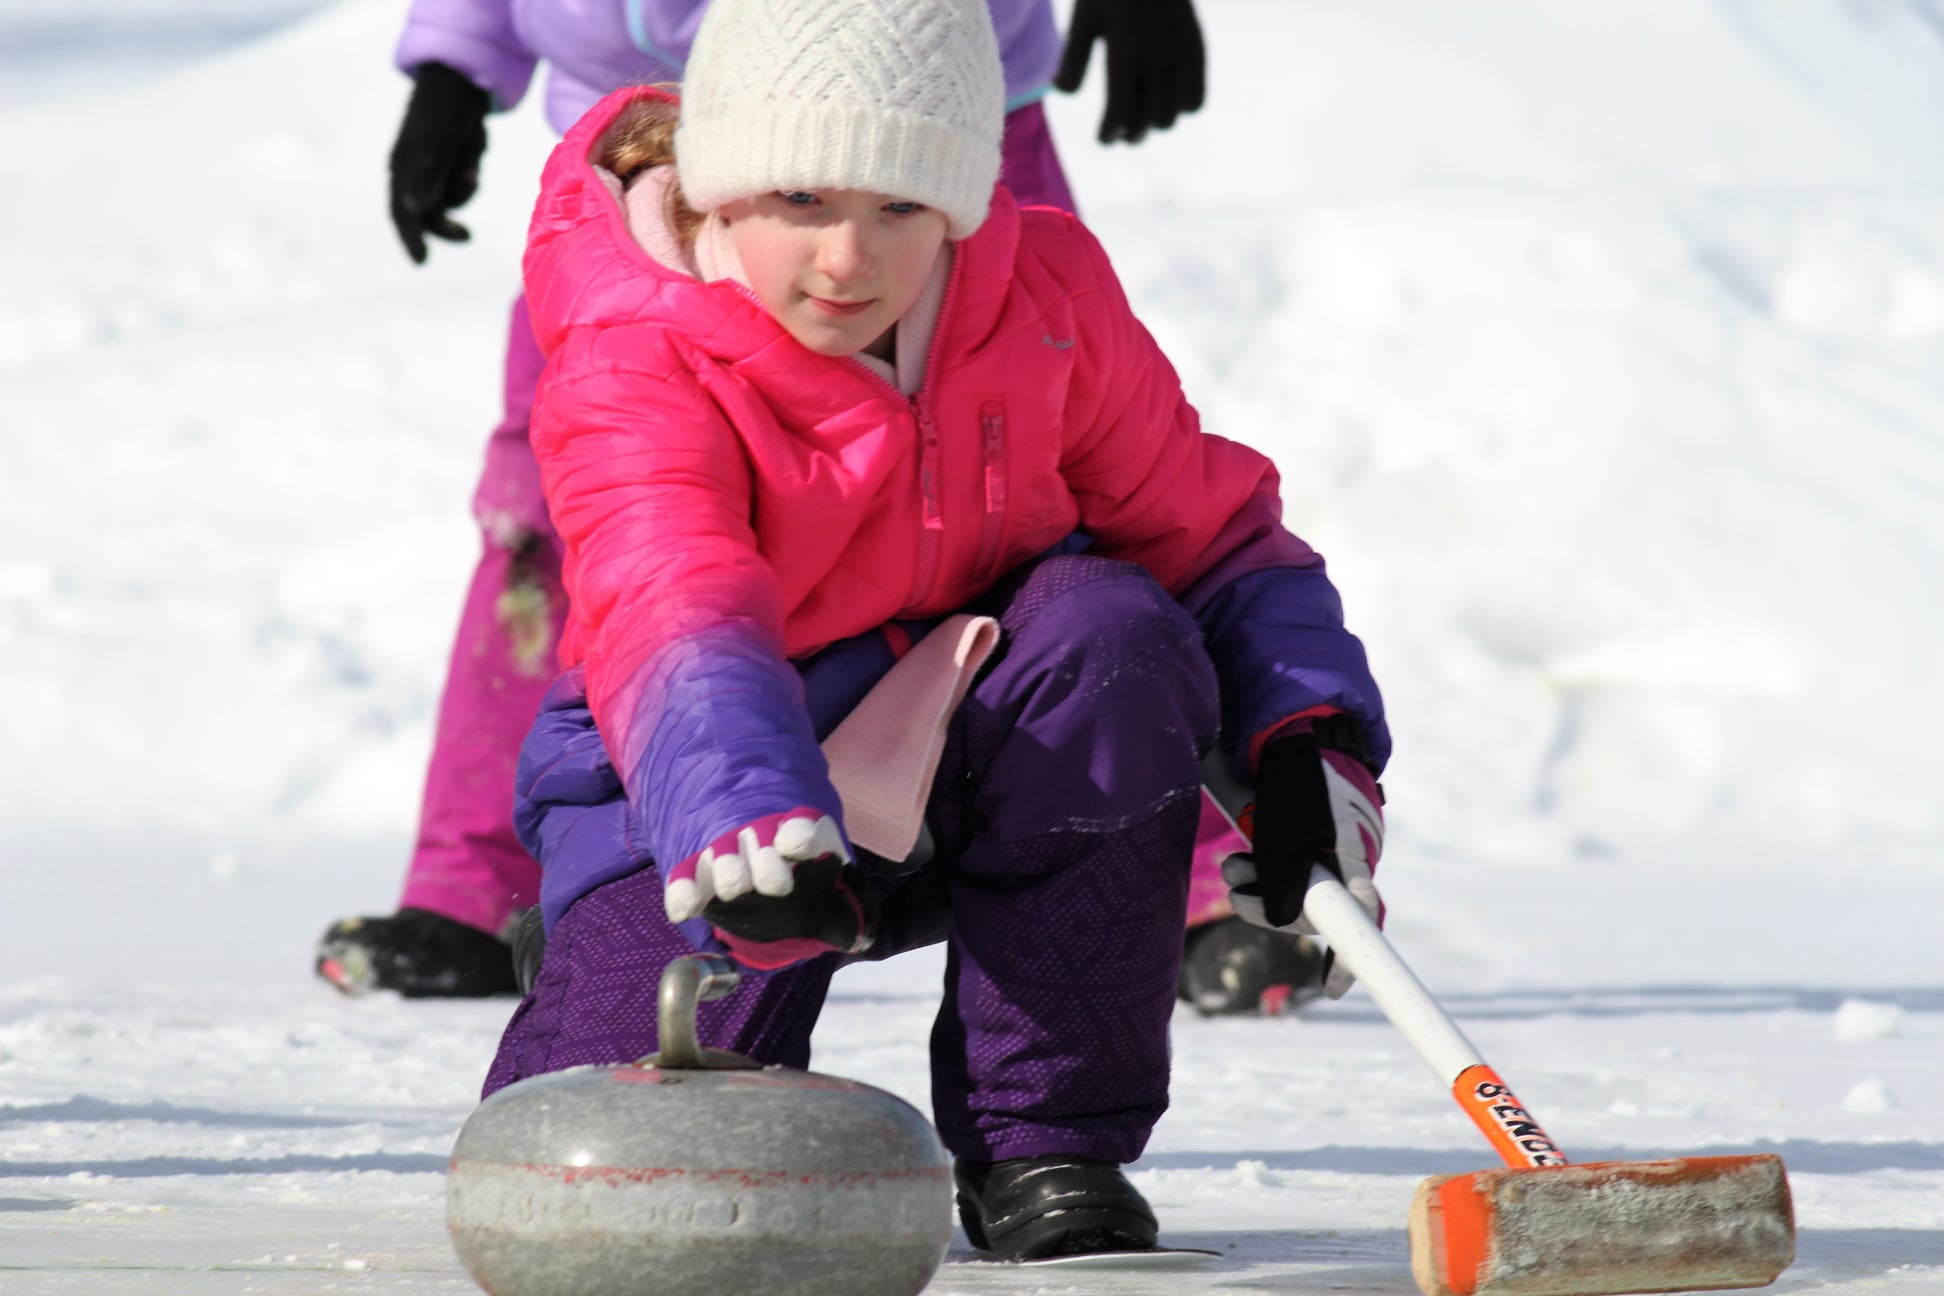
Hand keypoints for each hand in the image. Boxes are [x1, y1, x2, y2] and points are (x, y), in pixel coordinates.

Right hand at [389, 62, 489, 263]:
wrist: (463, 72)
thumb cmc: (445, 104)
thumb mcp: (437, 138)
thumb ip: (428, 172)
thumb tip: (415, 209)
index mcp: (402, 165)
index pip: (401, 211)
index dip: (410, 238)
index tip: (422, 263)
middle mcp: (413, 167)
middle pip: (426, 212)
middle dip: (446, 224)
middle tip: (468, 235)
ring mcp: (432, 161)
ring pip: (450, 195)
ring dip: (465, 185)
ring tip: (473, 154)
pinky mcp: (450, 153)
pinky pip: (464, 175)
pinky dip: (472, 164)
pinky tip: (475, 139)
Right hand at [664, 811, 874, 966]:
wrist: (759, 865)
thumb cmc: (803, 884)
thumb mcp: (830, 897)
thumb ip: (842, 916)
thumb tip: (857, 938)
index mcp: (804, 835)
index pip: (805, 826)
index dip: (800, 833)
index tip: (795, 845)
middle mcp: (763, 835)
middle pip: (760, 838)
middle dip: (766, 860)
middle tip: (776, 885)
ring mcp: (727, 848)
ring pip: (723, 851)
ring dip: (729, 869)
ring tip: (734, 888)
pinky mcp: (696, 868)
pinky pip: (685, 875)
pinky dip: (684, 891)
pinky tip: (685, 910)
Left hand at [1053, 0, 1206, 144]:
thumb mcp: (1084, 19)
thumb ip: (1072, 59)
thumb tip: (1059, 92)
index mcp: (1124, 49)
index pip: (1120, 109)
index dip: (1110, 132)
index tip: (1104, 138)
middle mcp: (1155, 56)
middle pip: (1146, 118)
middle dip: (1131, 134)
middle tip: (1120, 135)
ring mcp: (1179, 54)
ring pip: (1172, 114)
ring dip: (1155, 124)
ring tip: (1142, 122)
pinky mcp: (1195, 49)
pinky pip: (1196, 97)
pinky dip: (1183, 108)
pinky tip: (1168, 103)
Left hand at [1224, 738, 1383, 997]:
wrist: (1295, 733)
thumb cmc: (1296, 779)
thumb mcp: (1287, 829)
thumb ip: (1287, 876)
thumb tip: (1286, 922)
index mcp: (1354, 858)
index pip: (1360, 918)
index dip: (1348, 959)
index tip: (1331, 989)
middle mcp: (1346, 860)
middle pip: (1314, 909)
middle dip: (1271, 907)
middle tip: (1236, 892)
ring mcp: (1328, 850)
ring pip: (1293, 889)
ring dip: (1258, 885)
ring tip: (1231, 867)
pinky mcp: (1307, 840)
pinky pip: (1286, 870)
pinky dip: (1262, 870)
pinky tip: (1242, 861)